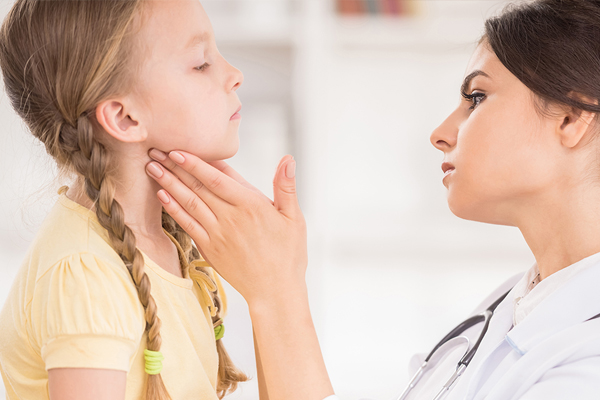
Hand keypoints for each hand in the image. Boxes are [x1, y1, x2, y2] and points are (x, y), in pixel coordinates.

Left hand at [145, 149, 307, 306]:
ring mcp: (217, 234)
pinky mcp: (210, 249)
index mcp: (251, 205)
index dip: (195, 162)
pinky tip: (162, 196)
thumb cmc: (288, 253)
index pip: (217, 178)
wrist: (275, 291)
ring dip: (169, 184)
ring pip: (189, 203)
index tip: (177, 149)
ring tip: (152, 168)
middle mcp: (230, 218)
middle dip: (174, 167)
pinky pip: (188, 225)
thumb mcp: (294, 218)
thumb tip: (288, 159)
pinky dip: (173, 209)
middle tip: (155, 150)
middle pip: (198, 187)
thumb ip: (286, 187)